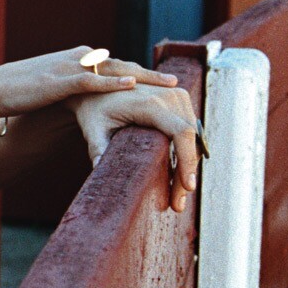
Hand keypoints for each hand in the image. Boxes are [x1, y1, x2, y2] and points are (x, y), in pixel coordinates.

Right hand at [0, 47, 179, 116]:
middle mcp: (77, 58)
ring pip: (113, 70)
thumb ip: (72, 96)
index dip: (139, 75)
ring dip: (142, 77)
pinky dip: (113, 83)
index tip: (160, 83)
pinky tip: (132, 85)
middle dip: (149, 75)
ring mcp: (68, 67)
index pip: (114, 66)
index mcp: (75, 60)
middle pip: (121, 64)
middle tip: (175, 82)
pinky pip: (91, 81)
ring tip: (167, 84)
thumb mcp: (50, 92)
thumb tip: (88, 112)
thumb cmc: (16, 94)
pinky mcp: (58, 80)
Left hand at [69, 81, 205, 212]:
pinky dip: (186, 151)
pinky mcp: (178, 98)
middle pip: (190, 138)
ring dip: (189, 164)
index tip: (187, 186)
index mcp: (150, 103)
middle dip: (187, 172)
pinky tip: (177, 174)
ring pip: (194, 136)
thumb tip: (99, 171)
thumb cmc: (93, 109)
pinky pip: (190, 128)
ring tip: (177, 193)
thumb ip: (98, 148)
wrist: (96, 85)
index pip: (182, 133)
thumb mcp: (93, 129)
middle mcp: (168, 96)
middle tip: (177, 203)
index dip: (188, 161)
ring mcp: (176, 94)